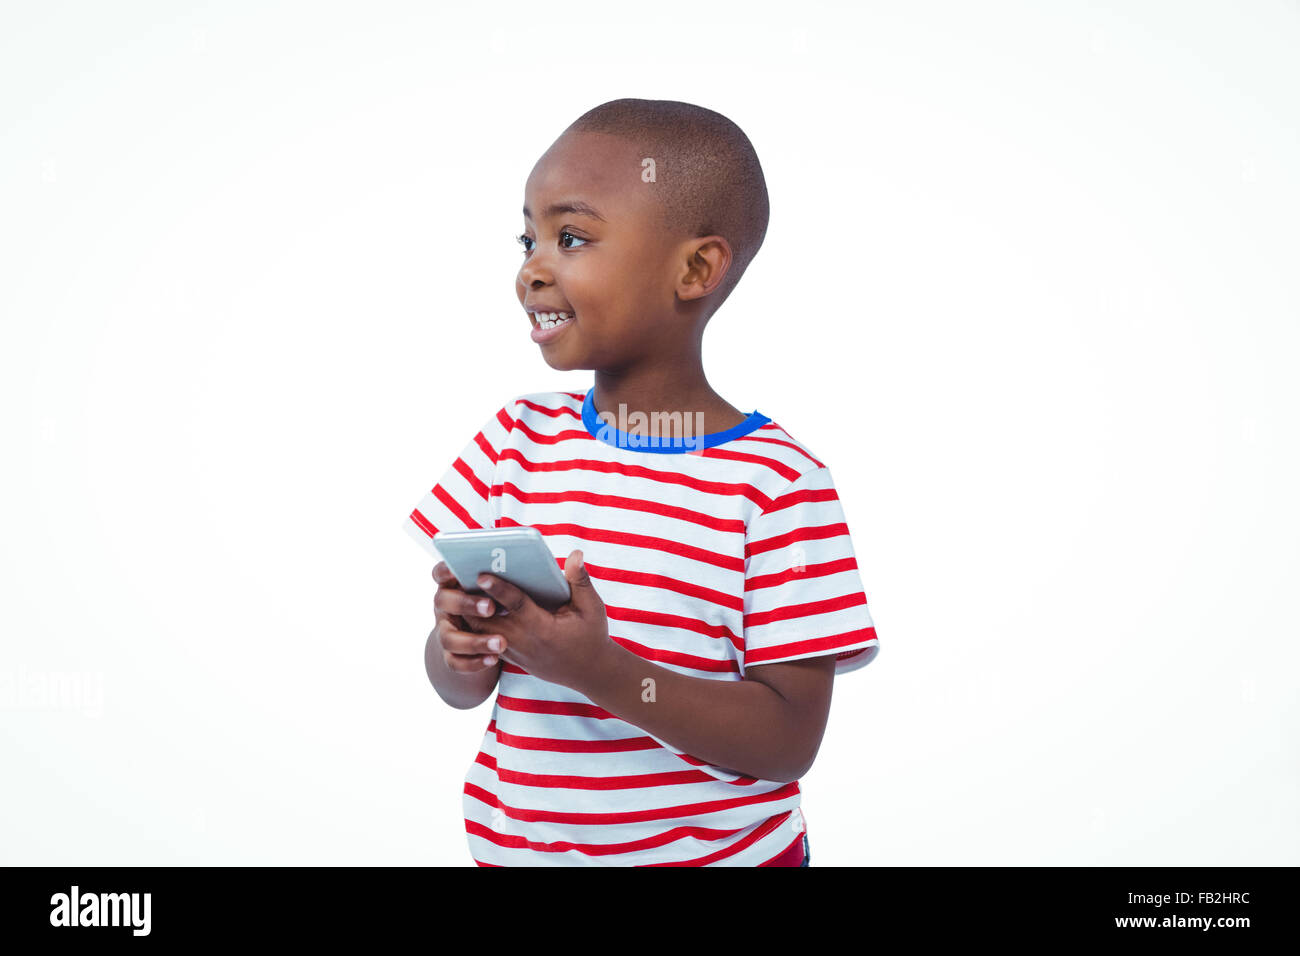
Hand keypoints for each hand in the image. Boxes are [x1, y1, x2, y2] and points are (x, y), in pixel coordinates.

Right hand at [432, 560, 507, 672]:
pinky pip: (455, 661)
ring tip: (502, 643)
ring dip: (474, 641)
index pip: (440, 572)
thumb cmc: (496, 596)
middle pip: (443, 601)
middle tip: (491, 607)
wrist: (491, 628)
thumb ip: (500, 577)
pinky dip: (474, 662)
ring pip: (449, 637)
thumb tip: (526, 565)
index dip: (444, 571)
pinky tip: (494, 659)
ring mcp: (444, 630)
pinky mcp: (450, 653)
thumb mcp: (495, 586)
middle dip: (466, 604)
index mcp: (452, 583)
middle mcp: (444, 605)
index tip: (456, 570)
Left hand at [472, 549, 610, 690]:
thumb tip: (576, 554)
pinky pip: (485, 640)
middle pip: (487, 619)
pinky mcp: (510, 655)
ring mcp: (514, 652)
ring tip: (460, 585)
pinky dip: (476, 623)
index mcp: (543, 629)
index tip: (481, 574)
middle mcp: (524, 642)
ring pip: (481, 632)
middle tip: (458, 573)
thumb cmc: (591, 636)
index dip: (498, 589)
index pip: (515, 605)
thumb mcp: (592, 608)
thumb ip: (580, 580)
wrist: (589, 672)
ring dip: (470, 611)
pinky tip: (469, 603)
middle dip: (472, 599)